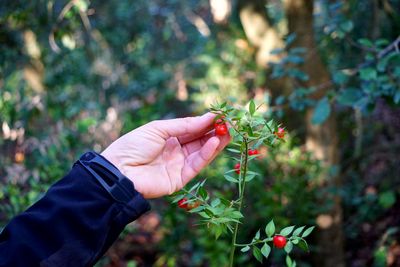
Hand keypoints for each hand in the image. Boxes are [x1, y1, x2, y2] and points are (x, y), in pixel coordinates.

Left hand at [101, 113, 230, 198]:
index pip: (193, 128)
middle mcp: (176, 151)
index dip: (207, 122)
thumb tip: (208, 117)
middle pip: (200, 140)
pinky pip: (197, 165)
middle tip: (231, 123)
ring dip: (216, 142)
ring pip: (202, 153)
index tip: (222, 114)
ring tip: (228, 131)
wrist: (118, 171)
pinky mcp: (180, 179)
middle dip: (215, 131)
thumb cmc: (133, 146)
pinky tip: (215, 142)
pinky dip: (207, 154)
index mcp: (169, 137)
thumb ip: (184, 125)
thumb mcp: (159, 128)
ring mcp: (179, 165)